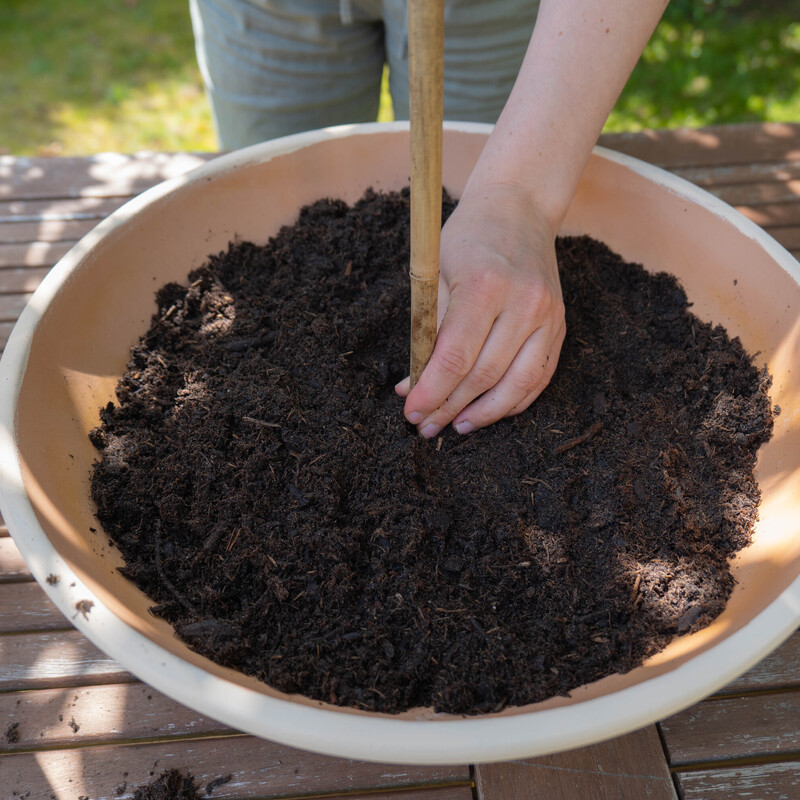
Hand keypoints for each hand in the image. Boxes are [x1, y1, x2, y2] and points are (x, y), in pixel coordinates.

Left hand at [395, 181, 565, 436]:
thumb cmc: (468, 238)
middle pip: (484, 376)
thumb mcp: (436, 272)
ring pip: (517, 384)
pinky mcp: (560, 326)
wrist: (520, 208)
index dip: (431, 392)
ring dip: (484, 414)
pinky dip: (514, 401)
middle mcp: (524, 303)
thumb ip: (427, 330)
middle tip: (425, 425)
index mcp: (486, 286)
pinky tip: (489, 411)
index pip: (455, 357)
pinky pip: (539, 377)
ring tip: (456, 426)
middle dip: (450, 407)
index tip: (411, 412)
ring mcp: (548, 316)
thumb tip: (411, 383)